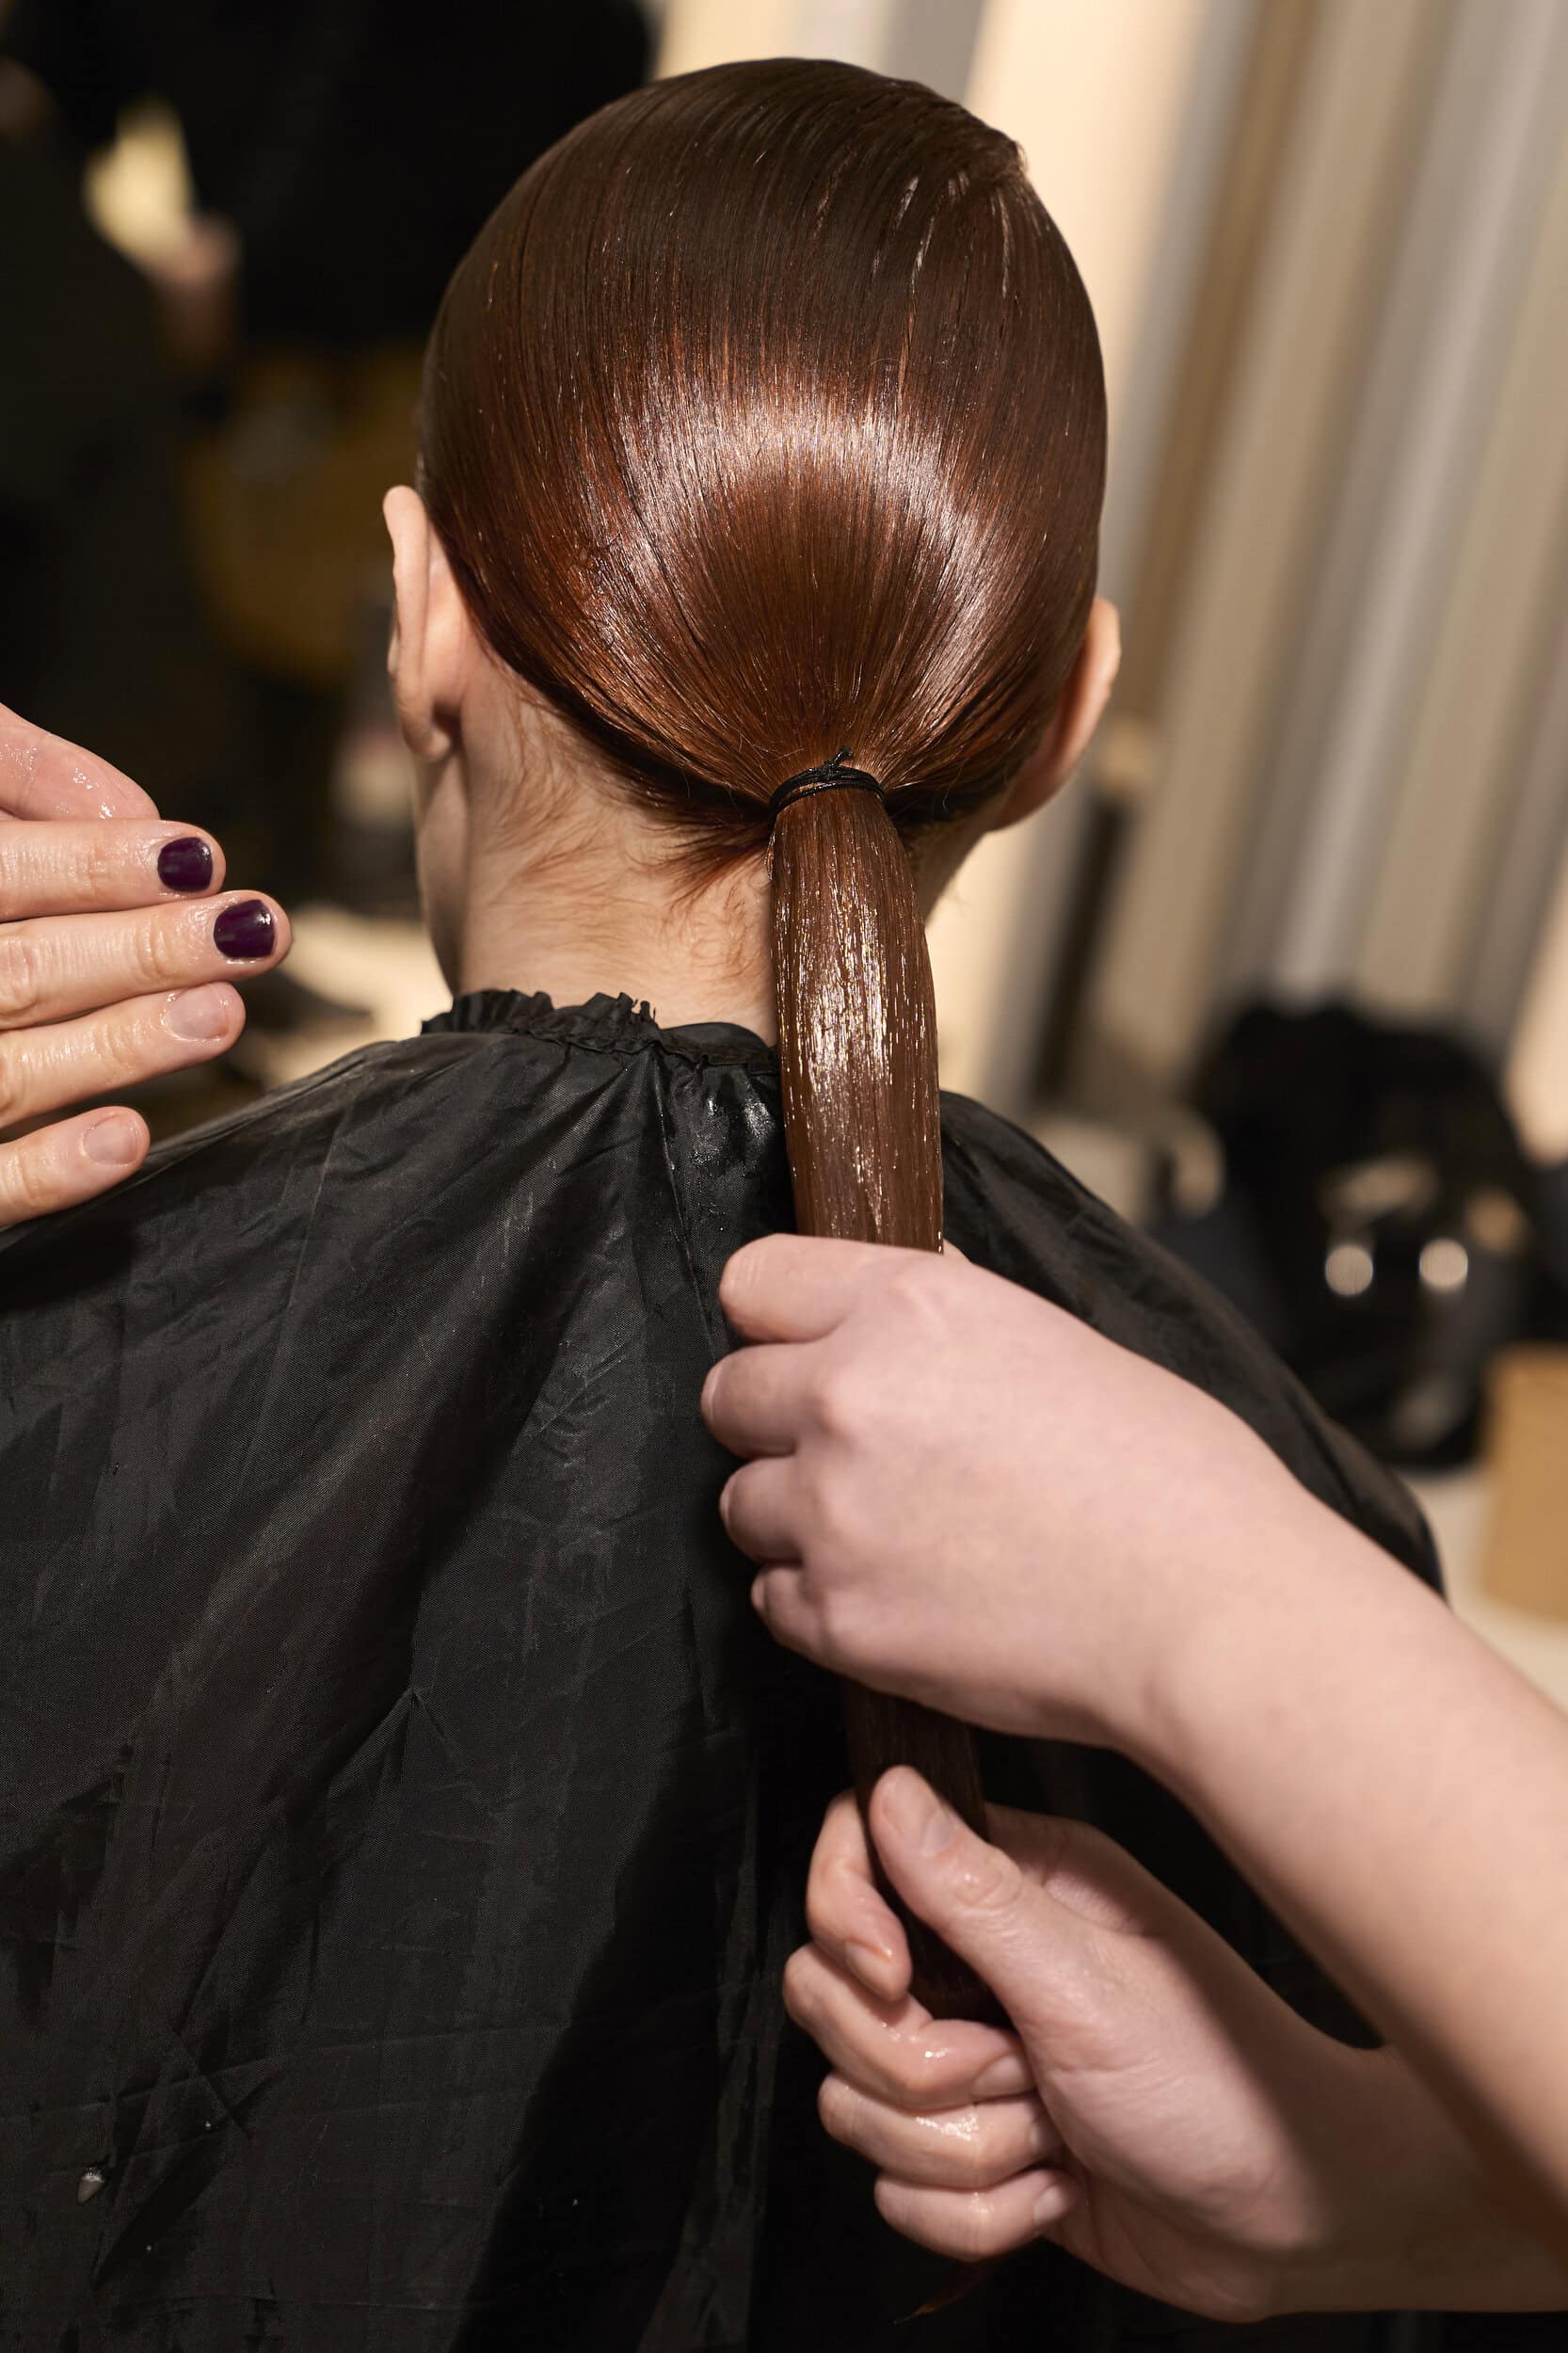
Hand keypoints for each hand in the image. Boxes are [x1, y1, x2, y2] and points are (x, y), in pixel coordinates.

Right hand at [0, 704, 290, 1225]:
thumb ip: (11, 776)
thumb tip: (134, 811)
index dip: (88, 865)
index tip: (197, 858)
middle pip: (9, 971)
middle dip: (137, 951)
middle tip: (250, 931)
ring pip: (2, 1074)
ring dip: (116, 1046)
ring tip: (218, 1011)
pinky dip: (47, 1170)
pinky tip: (126, 1138)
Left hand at [704, 1234, 1312, 1751]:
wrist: (1208, 1611)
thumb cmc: (1172, 1478)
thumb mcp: (1056, 1338)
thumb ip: (945, 1318)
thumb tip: (892, 1306)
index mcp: (910, 1306)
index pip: (753, 1282)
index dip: (778, 1321)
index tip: (800, 1348)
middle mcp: (849, 1397)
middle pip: (727, 1395)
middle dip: (774, 1423)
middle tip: (851, 1455)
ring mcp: (831, 1512)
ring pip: (741, 1505)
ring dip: (795, 1518)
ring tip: (889, 1535)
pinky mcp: (835, 1616)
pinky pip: (772, 1600)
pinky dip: (819, 1603)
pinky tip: (901, 1596)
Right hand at [787, 1772, 1564, 2319]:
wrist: (1294, 2221)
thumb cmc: (1223, 2083)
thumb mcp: (1087, 1983)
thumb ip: (971, 1891)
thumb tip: (888, 1792)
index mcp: (1011, 1885)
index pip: (857, 1856)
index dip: (845, 1921)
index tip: (892, 1979)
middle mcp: (981, 1963)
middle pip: (836, 1996)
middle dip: (916, 2064)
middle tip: (1014, 2069)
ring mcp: (975, 2061)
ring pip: (859, 2104)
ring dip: (964, 2148)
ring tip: (1055, 2131)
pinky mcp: (979, 2149)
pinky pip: (900, 2192)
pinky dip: (978, 2213)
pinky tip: (1058, 2187)